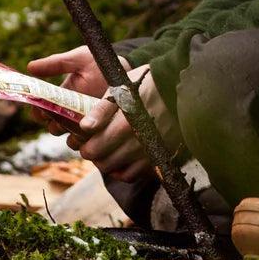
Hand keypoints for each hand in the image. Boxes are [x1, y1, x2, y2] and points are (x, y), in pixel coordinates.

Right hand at [26, 45, 123, 134]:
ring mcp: (86, 122)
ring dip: (71, 136)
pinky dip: (89, 140)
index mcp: (61, 97)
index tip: (40, 109)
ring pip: (71, 139)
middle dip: (54, 125)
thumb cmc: (98, 62)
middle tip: (60, 118)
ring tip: (78, 126)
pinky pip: (90, 142)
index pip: (42, 111)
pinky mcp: (101, 129)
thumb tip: (29, 67)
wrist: (123, 68)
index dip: (38, 112)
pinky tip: (93, 131)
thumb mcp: (77, 59)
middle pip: (53, 128)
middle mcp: (70, 112)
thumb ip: (55, 64)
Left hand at [66, 65, 155, 182]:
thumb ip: (102, 109)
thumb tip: (84, 127)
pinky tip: (119, 158)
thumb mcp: (122, 89)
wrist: (177, 89)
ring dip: (105, 161)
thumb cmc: (147, 84)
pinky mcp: (157, 156)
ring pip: (115, 169)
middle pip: (102, 160)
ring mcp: (147, 151)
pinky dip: (121, 170)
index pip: (93, 147)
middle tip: (90, 143)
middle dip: (91, 153)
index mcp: (125, 122)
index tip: (81, 138)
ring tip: (104, 149)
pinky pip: (132, 175)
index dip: (81, 144)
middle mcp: (137, 141)